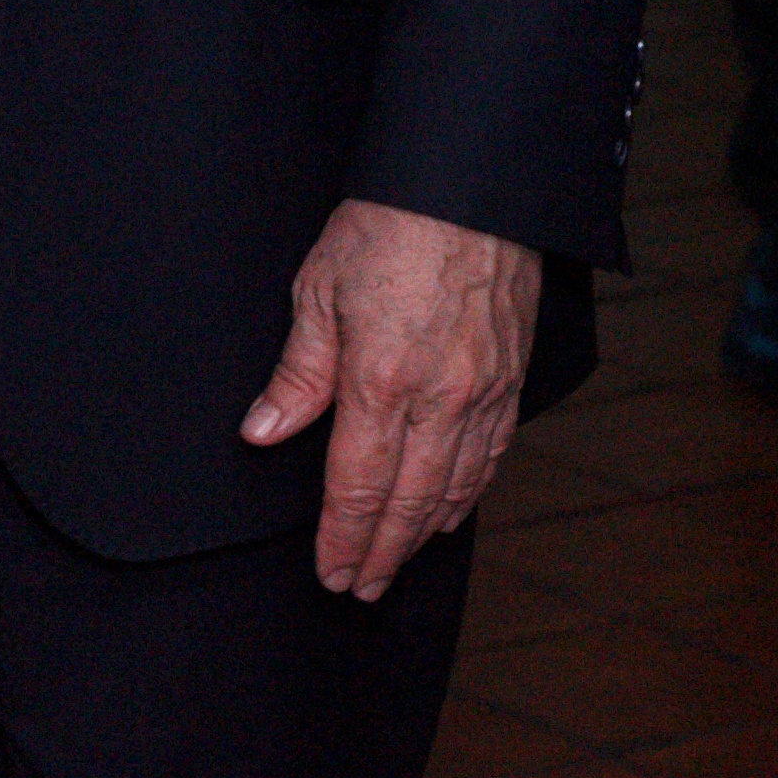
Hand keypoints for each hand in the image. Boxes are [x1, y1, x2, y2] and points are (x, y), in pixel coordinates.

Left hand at [241, 199, 543, 597]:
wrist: (472, 189)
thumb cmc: (389, 227)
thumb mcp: (318, 289)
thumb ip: (298, 372)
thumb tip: (265, 431)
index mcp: (382, 380)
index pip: (358, 484)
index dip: (342, 537)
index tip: (329, 571)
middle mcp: (441, 399)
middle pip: (409, 502)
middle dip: (381, 553)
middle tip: (358, 588)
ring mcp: (484, 394)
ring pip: (454, 488)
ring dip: (422, 534)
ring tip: (396, 562)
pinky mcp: (512, 381)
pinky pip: (490, 456)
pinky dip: (466, 494)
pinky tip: (446, 510)